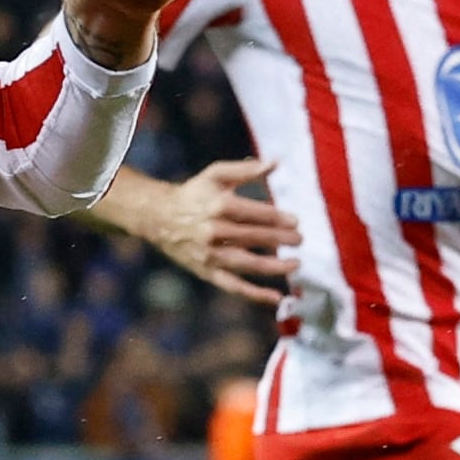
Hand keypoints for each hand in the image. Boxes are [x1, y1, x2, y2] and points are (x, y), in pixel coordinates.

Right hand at [123, 155, 299, 306]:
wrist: (159, 217)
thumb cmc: (194, 193)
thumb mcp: (216, 174)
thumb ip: (246, 169)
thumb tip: (277, 162)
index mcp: (220, 206)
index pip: (258, 214)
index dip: (280, 219)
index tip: (296, 222)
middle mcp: (215, 232)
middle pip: (256, 238)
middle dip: (282, 240)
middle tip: (300, 240)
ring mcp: (211, 255)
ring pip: (248, 264)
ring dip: (275, 267)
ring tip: (295, 264)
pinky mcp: (207, 272)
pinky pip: (234, 286)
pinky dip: (255, 294)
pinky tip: (276, 297)